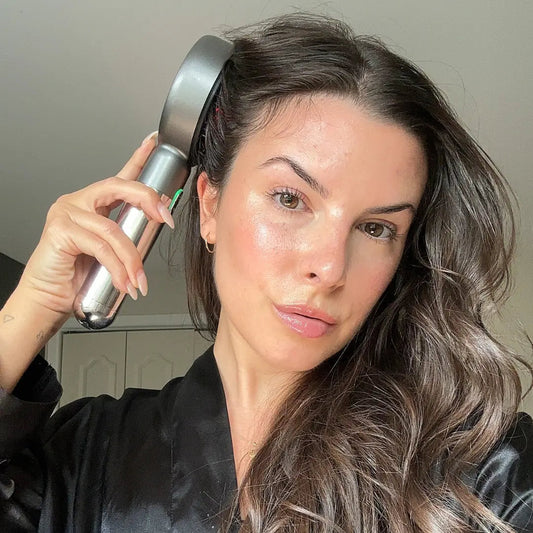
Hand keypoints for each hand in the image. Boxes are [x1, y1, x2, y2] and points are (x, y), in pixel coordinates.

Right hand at [17, 132, 172, 322]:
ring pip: (113, 229)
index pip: (119, 178)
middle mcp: (78, 202)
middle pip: (118, 187)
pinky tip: (123, 283)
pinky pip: (101, 247)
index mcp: (93, 204)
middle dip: (148, 201)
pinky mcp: (60, 230)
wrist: (49, 298)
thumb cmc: (78, 275)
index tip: (154, 142)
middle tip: (166, 218)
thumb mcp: (110, 251)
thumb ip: (127, 235)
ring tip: (139, 281)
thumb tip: (155, 225)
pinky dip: (117, 268)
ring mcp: (67, 213)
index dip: (138, 158)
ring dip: (132, 259)